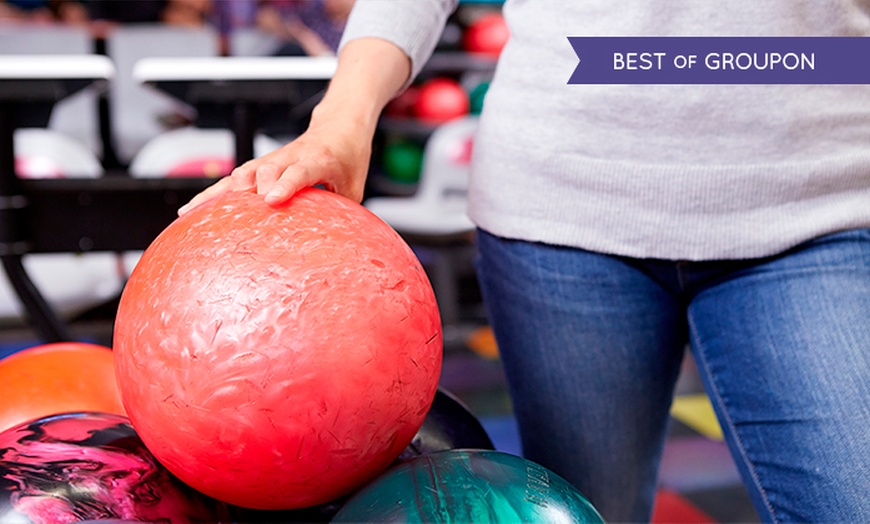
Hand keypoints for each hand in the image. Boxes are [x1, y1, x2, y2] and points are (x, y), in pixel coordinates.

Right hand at [177, 110, 371, 214]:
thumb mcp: (354, 187)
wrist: (338, 124)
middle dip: (250, 191)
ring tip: (193, 214)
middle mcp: (292, 155)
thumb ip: (342, 214)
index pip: (300, 170)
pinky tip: (191, 210)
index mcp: (319, 158)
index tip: (272, 200)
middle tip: (236, 216)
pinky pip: (233, 180)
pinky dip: (213, 193)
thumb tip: (334, 248)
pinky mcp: (261, 165)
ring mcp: (273, 159)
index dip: (285, 184)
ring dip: (219, 193)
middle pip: (264, 169)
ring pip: (242, 173)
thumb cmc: (349, 157)